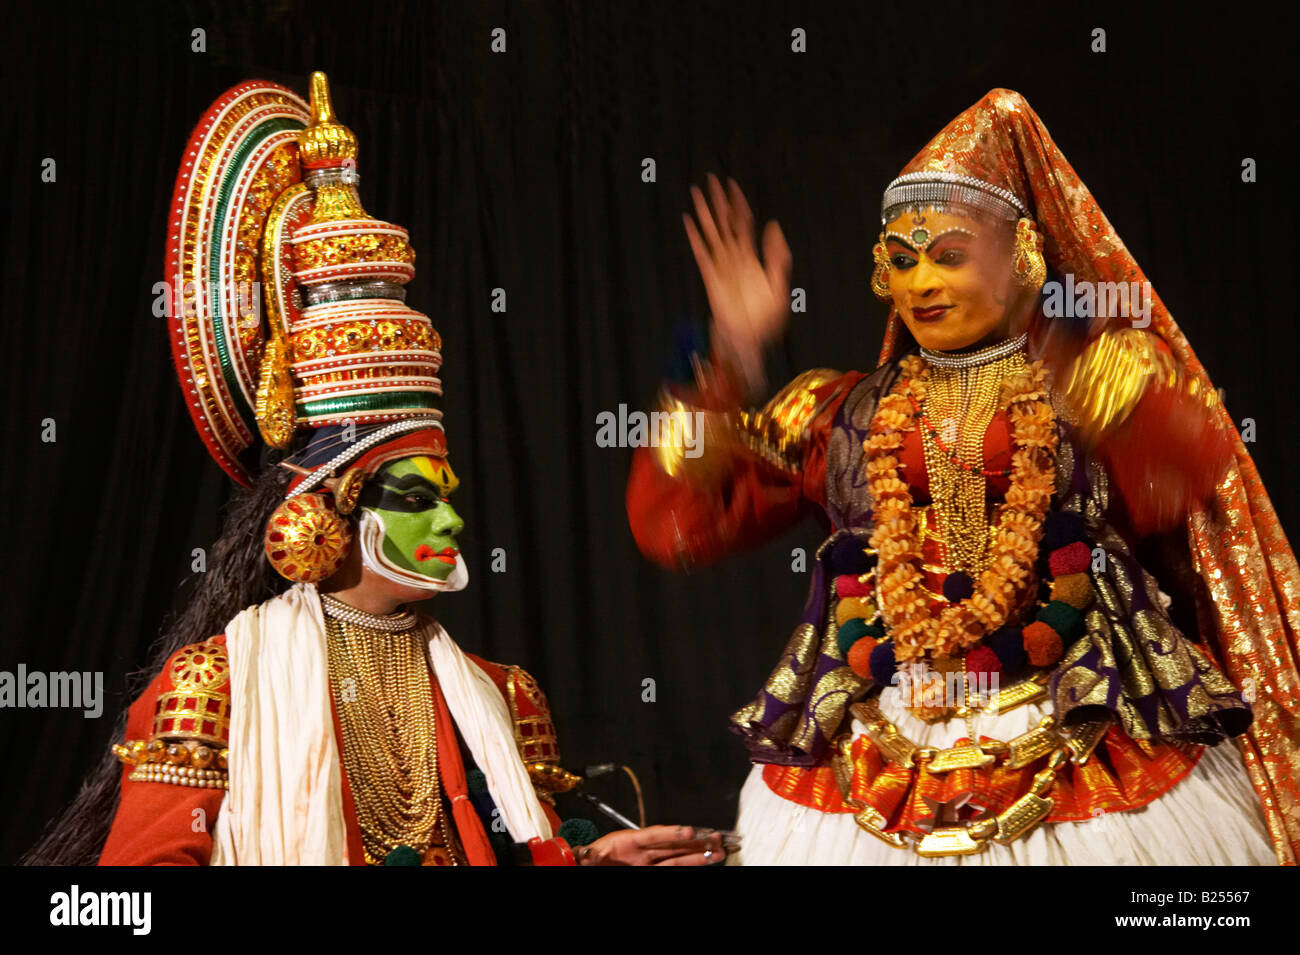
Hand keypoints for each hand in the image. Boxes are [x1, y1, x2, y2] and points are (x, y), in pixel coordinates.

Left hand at [576, 825, 725, 865]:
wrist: (591, 866)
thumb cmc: (590, 861)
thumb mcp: (586, 857)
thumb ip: (588, 856)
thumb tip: (585, 854)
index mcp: (627, 841)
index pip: (654, 835)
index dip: (671, 833)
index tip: (687, 831)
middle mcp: (643, 851)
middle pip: (674, 844)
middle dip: (696, 840)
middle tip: (718, 836)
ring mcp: (651, 862)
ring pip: (681, 856)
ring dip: (701, 853)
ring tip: (722, 849)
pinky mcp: (655, 871)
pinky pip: (676, 866)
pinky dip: (694, 863)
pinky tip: (709, 860)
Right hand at [684, 174, 791, 387]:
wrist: (749, 341)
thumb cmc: (765, 319)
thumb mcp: (780, 286)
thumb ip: (778, 256)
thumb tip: (773, 226)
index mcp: (752, 258)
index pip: (743, 222)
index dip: (738, 203)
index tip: (732, 185)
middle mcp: (735, 258)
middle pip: (724, 222)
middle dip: (718, 201)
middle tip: (711, 179)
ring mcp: (721, 266)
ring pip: (712, 233)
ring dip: (704, 213)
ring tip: (696, 193)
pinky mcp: (711, 278)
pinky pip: (702, 253)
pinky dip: (695, 237)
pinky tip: (688, 222)